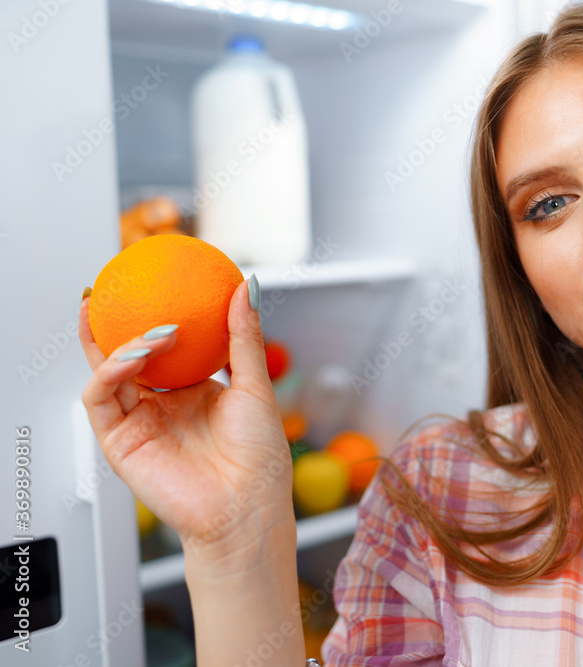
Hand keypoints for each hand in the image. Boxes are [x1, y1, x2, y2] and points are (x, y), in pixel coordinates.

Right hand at [77, 278, 293, 559]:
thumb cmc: (259, 459)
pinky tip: (132, 355)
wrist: (247, 508)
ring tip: (153, 331)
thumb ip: (244, 338)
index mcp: (194, 391)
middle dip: (111, 323)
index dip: (154, 316)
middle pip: (127, 356)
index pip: (166, 347)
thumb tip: (247, 288)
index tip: (153, 283)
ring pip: (108, 372)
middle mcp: (163, 404)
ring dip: (122, 344)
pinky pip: (101, 398)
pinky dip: (111, 371)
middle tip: (110, 289)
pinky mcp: (120, 441)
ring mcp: (140, 421)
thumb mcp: (255, 386)